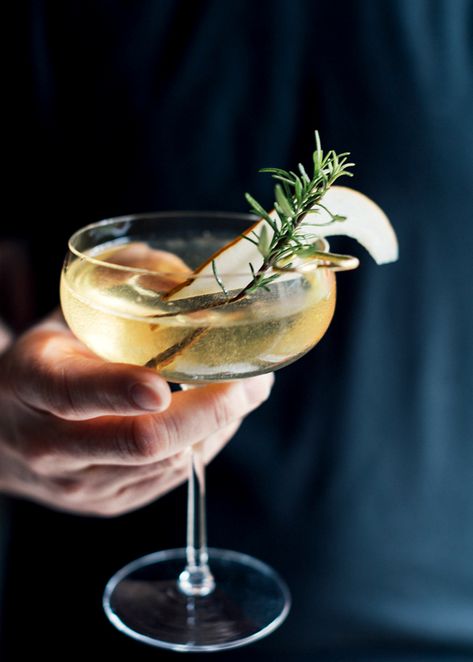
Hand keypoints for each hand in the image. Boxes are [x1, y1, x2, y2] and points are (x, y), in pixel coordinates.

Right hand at [0, 312, 272, 515]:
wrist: (5, 434)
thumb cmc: (46, 363)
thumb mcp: (63, 319)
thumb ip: (113, 289)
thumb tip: (176, 269)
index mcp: (33, 383)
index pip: (73, 391)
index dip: (120, 389)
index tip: (164, 385)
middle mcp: (52, 444)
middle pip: (139, 441)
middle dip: (208, 412)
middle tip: (253, 383)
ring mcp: (81, 483)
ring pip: (167, 463)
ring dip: (216, 427)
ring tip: (242, 393)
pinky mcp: (108, 503)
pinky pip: (170, 480)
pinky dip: (202, 445)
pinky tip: (211, 419)